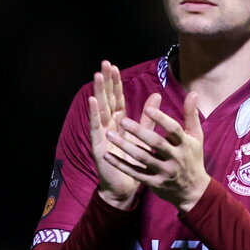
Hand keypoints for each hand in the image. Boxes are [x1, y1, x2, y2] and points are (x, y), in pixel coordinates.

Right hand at [89, 61, 153, 209]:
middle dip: (105, 82)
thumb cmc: (135, 162)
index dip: (115, 83)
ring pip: (99, 110)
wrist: (127, 186)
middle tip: (104, 63)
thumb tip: (157, 94)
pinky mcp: (98, 145)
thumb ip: (148, 116)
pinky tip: (92, 101)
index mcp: (119, 123)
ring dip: (97, 92)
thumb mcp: (144, 136)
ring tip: (96, 76)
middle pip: (106, 99)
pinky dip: (93, 114)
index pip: (116, 98)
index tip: (113, 66)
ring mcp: (102, 135)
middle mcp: (108, 126)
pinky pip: (95, 127)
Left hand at [103, 91, 209, 211]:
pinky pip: (135, 173)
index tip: (148, 108)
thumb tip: (193, 92)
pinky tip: (107, 155)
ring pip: (142, 158)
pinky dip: (121, 165)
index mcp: (184, 144)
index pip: (173, 129)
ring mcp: (164, 172)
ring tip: (109, 134)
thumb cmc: (192, 158)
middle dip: (139, 132)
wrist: (193, 191)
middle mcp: (175, 158)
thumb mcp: (195, 136)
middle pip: (155, 144)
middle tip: (122, 121)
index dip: (161, 119)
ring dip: (125, 146)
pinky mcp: (154, 183)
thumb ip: (191, 114)